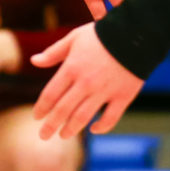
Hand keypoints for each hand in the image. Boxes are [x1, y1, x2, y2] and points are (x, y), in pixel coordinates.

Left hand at [31, 22, 142, 138]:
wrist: (136, 34)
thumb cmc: (101, 34)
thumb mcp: (74, 38)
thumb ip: (53, 52)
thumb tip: (33, 61)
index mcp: (71, 68)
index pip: (51, 94)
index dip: (42, 108)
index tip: (36, 117)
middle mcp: (85, 83)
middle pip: (63, 110)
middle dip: (51, 125)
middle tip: (43, 136)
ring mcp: (105, 91)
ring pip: (83, 117)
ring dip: (71, 129)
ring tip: (63, 135)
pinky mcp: (123, 97)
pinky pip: (111, 118)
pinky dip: (102, 127)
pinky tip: (94, 129)